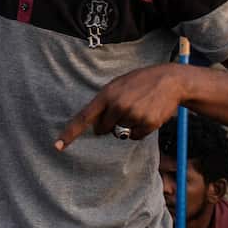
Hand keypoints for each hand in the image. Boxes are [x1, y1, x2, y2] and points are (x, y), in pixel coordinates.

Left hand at [55, 64, 186, 148]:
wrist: (170, 80)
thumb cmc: (140, 82)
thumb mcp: (118, 85)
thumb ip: (105, 102)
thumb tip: (97, 126)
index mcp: (106, 94)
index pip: (83, 117)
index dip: (70, 133)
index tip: (58, 146)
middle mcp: (117, 105)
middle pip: (103, 129)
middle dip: (109, 125)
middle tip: (124, 108)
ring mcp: (133, 115)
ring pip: (121, 133)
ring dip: (128, 125)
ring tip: (140, 107)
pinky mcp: (147, 123)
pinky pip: (136, 136)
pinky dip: (140, 130)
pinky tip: (148, 114)